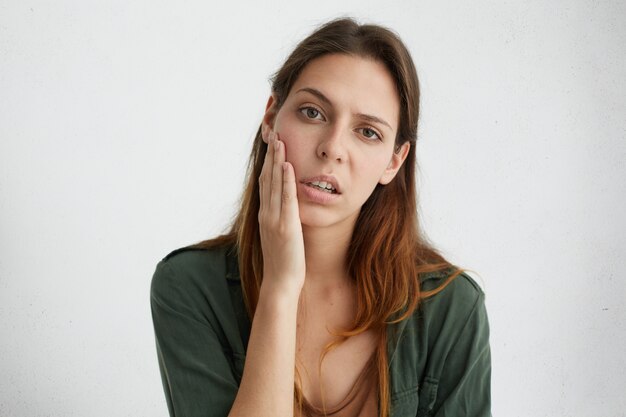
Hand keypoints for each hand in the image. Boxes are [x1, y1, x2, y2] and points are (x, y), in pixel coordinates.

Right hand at [258, 131, 305, 294]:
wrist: (280, 283)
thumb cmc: (283, 263)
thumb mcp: (279, 236)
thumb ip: (280, 220)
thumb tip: (285, 209)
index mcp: (265, 215)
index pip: (265, 182)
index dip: (267, 161)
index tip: (271, 143)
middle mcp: (266, 213)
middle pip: (267, 177)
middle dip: (270, 154)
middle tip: (272, 131)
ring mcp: (274, 219)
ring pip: (274, 183)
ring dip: (277, 160)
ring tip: (279, 139)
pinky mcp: (285, 226)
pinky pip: (285, 198)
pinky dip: (285, 180)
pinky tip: (287, 165)